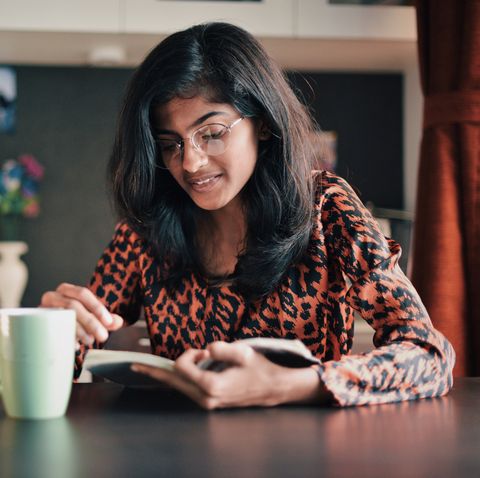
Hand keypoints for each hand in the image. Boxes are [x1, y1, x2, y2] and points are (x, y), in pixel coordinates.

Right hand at [40, 282, 123, 347]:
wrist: (45, 327)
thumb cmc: (73, 319)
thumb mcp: (91, 317)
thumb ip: (106, 319)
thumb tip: (118, 322)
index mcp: (67, 290)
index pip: (83, 294)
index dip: (97, 307)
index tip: (109, 322)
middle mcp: (52, 296)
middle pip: (73, 306)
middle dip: (91, 322)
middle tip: (103, 336)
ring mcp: (41, 310)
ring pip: (62, 317)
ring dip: (79, 330)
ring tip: (91, 341)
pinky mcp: (35, 323)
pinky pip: (50, 329)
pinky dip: (65, 337)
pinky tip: (75, 346)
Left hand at [132, 341, 327, 408]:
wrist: (273, 387)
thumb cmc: (260, 368)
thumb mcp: (245, 353)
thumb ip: (224, 349)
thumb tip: (207, 348)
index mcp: (212, 386)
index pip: (182, 368)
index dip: (187, 354)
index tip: (201, 349)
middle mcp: (206, 397)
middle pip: (172, 382)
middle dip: (153, 372)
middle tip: (132, 366)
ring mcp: (207, 402)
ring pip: (179, 387)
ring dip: (168, 374)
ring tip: (148, 368)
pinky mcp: (210, 401)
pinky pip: (188, 389)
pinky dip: (179, 379)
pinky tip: (173, 373)